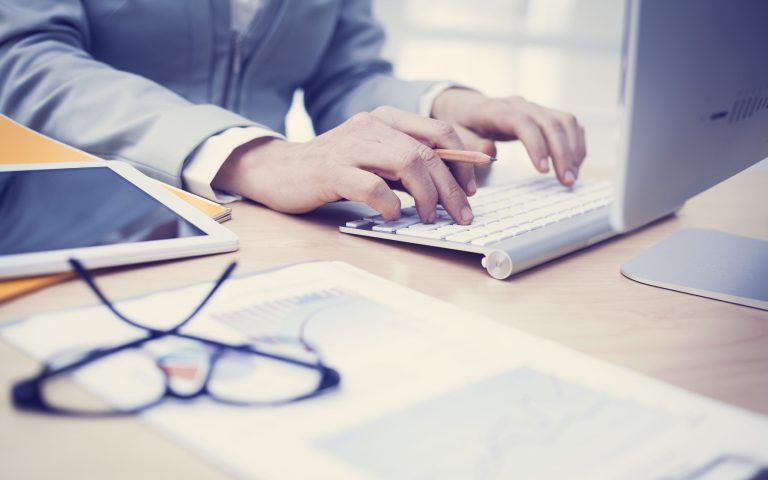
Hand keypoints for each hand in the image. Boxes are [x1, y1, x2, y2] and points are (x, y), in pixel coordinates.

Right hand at [212, 107, 476, 223]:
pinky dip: (389, 204)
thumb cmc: (334, 169)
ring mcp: (351, 146)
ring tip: (429, 218)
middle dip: (452, 187)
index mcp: (387, 119)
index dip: (463, 161)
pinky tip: (391, 216)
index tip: (470, 191)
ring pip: (408, 162)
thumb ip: (406, 165)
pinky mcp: (332, 170)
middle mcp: (372, 126)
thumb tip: (449, 186)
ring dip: (428, 195)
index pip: (440, 132)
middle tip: (462, 214)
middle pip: (428, 151)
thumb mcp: (376, 160)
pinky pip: (372, 186)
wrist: (279, 170)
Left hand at [431, 88, 586, 185]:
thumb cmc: (461, 123)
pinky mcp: (544, 114)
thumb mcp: (456, 135)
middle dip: (563, 153)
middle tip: (566, 181)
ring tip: (571, 177)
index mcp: (497, 110)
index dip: (536, 145)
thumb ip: (470, 145)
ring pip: (565, 121)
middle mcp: (520, 105)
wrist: (465, 105)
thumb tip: (489, 153)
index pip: (523, 123)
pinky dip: (576, 143)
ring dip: (573, 149)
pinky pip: (568, 123)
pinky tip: (575, 164)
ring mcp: (535, 108)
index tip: (543, 170)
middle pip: (551, 123)